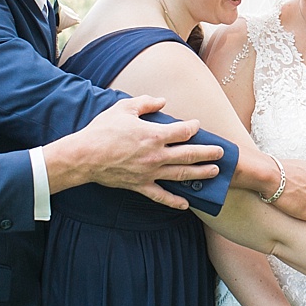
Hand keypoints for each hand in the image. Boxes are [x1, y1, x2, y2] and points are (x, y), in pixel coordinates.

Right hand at [41, 95, 222, 207]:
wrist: (84, 157)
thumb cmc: (102, 130)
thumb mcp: (124, 108)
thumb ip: (146, 103)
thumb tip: (162, 101)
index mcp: (154, 135)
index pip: (183, 131)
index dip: (194, 127)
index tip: (198, 125)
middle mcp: (156, 155)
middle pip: (189, 154)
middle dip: (208, 153)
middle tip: (221, 153)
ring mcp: (150, 173)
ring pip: (181, 175)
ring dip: (200, 173)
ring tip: (214, 172)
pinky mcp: (140, 186)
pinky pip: (161, 196)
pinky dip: (174, 201)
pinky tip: (186, 204)